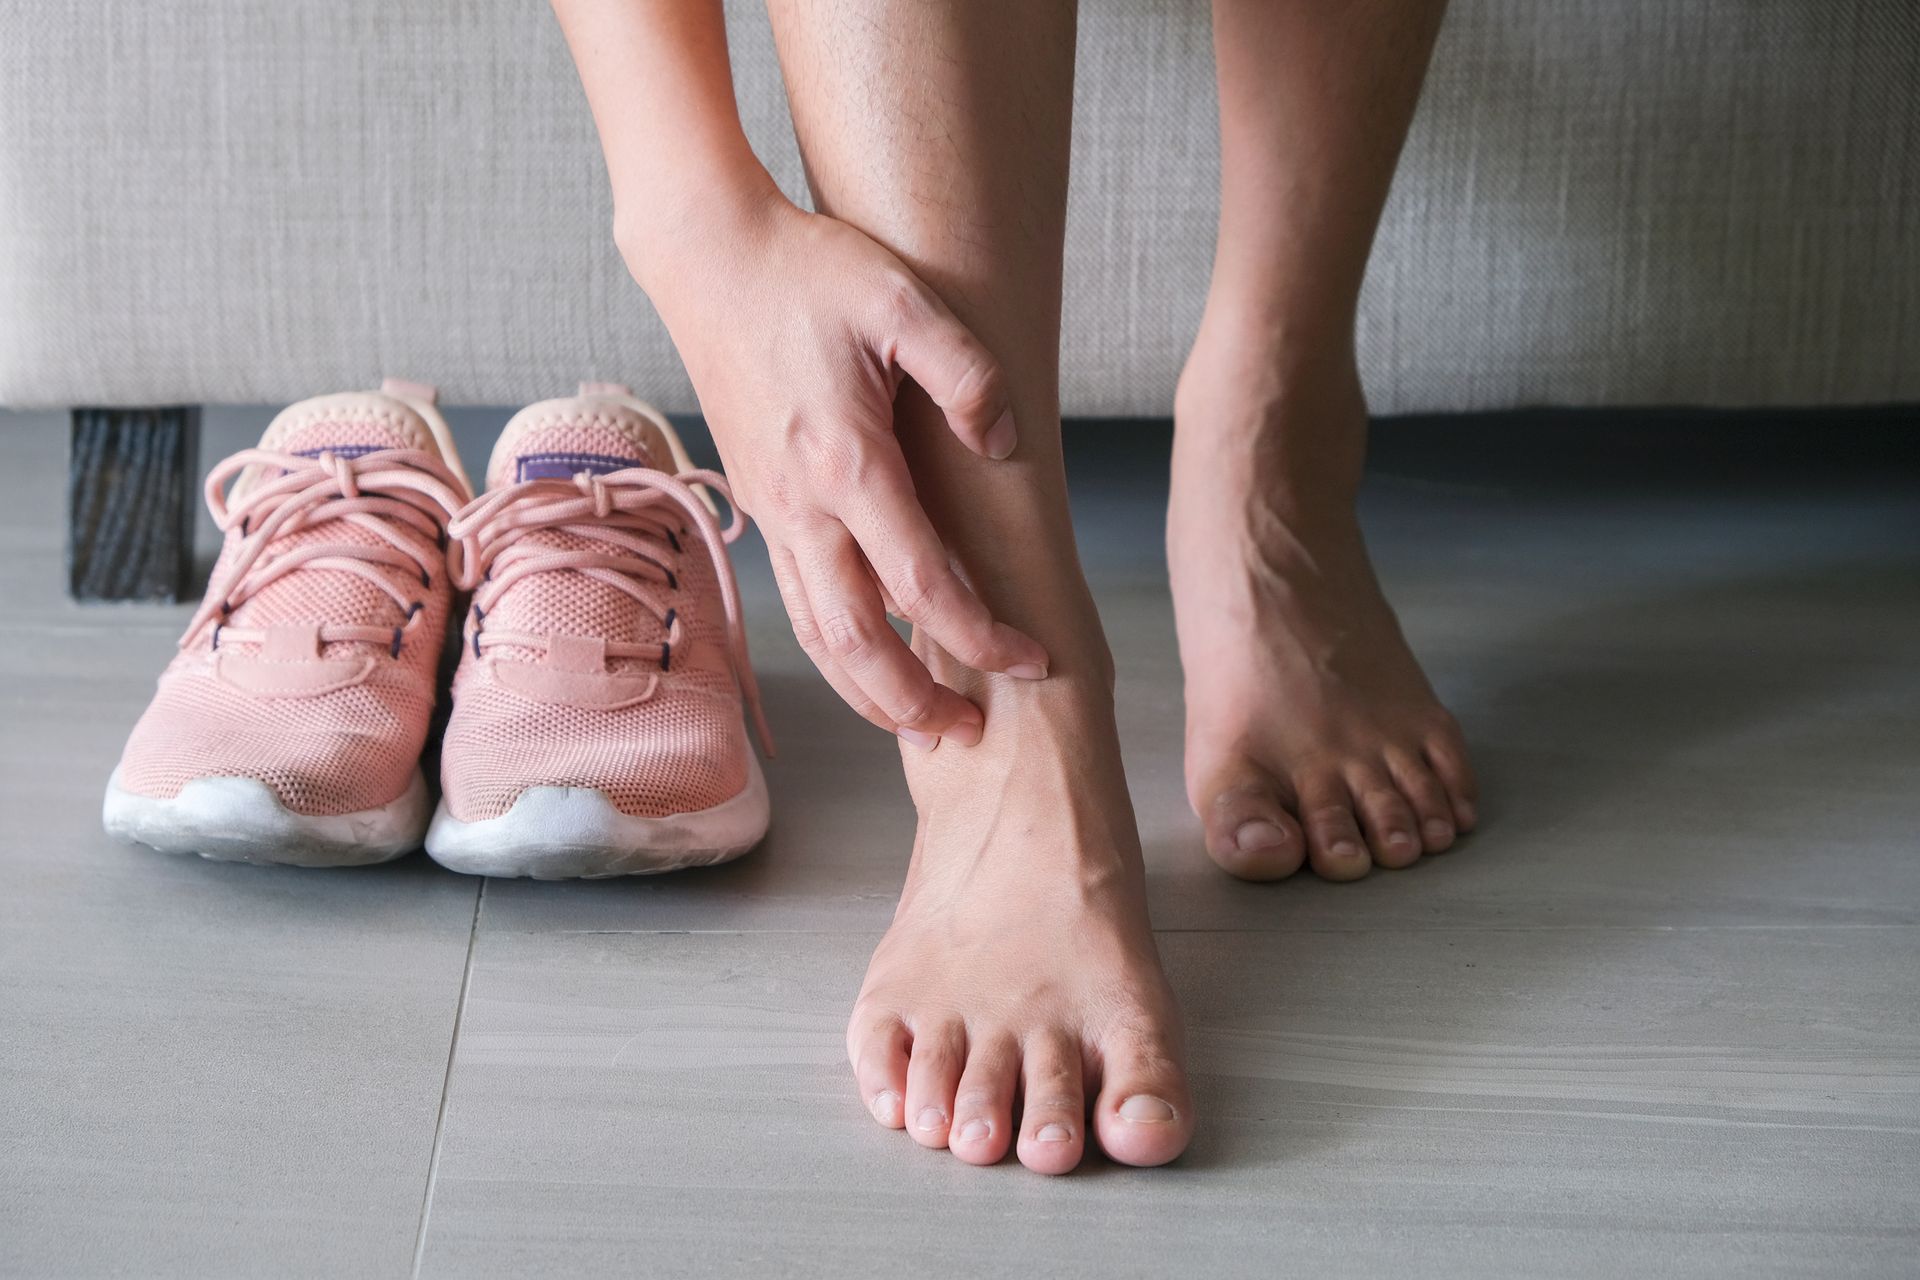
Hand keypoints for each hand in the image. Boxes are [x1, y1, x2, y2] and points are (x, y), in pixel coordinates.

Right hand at [629, 191, 1049, 747]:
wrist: (708, 258)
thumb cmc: (809, 271)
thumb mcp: (903, 300)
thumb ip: (966, 374)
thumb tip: (1001, 445)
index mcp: (846, 460)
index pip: (923, 582)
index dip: (981, 634)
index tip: (1033, 659)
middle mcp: (802, 503)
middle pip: (857, 641)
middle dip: (915, 700)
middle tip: (971, 733)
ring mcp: (774, 510)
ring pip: (816, 635)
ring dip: (869, 693)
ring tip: (923, 725)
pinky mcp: (762, 504)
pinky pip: (800, 601)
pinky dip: (838, 649)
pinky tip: (875, 660)